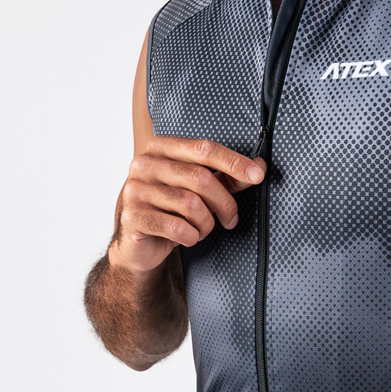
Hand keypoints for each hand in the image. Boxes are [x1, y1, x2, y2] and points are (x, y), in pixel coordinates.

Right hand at [109, 135, 266, 274]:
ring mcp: (135, 190)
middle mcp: (144, 164)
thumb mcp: (199, 191)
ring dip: (206, 223)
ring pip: (191, 204)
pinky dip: (192, 237)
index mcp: (161, 148)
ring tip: (203, 229)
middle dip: (224, 202)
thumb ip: (225, 177)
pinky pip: (177, 227)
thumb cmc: (171, 211)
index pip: (204, 149)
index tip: (257, 175)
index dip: (234, 162)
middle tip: (231, 218)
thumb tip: (258, 166)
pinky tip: (188, 238)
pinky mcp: (132, 217)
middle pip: (200, 178)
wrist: (138, 243)